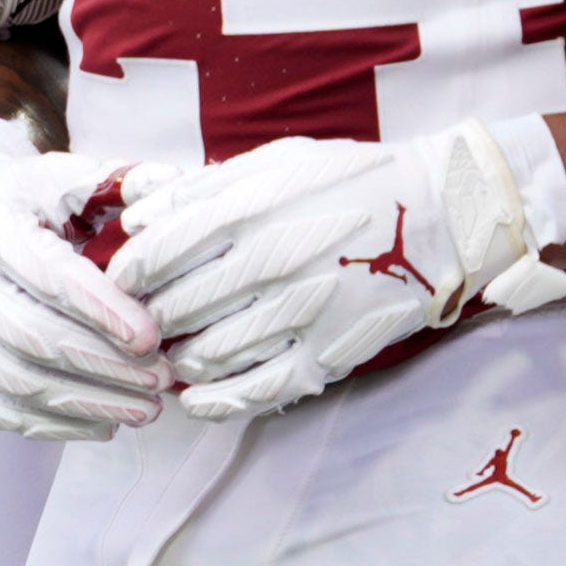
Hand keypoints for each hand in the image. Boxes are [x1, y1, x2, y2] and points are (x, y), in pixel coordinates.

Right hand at [0, 111, 166, 440]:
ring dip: (87, 401)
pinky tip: (103, 422)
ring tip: (146, 407)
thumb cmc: (20, 197)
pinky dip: (54, 425)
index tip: (150, 336)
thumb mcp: (62, 176)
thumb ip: (118, 182)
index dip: (100, 310)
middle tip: (161, 377)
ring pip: (16, 379)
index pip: (44, 274)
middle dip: (104, 364)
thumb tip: (173, 190)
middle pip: (31, 336)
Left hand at [108, 119, 565, 420]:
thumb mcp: (275, 164)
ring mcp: (302, 312)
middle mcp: (272, 262)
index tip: (123, 281)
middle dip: (148, 318)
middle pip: (177, 307)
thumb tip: (133, 215)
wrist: (441, 216)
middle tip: (143, 321)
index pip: (161, 251)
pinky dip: (214, 401)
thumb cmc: (351, 182)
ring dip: (177, 357)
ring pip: (208, 353)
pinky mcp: (329, 353)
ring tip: (173, 350)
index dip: (130, 273)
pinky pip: (256, 390)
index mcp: (253, 208)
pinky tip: (194, 397)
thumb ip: (199, 189)